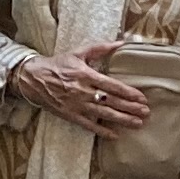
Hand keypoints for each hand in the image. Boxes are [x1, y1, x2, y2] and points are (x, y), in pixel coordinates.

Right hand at [15, 47, 148, 133]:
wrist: (33, 78)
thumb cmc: (58, 64)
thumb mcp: (79, 52)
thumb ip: (100, 48)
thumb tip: (121, 43)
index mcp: (86, 75)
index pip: (112, 86)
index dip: (128, 93)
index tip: (142, 98)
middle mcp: (83, 92)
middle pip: (111, 101)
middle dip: (130, 108)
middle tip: (146, 113)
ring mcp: (77, 105)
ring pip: (103, 114)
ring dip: (122, 120)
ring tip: (137, 123)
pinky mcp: (70, 115)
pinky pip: (89, 125)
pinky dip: (102, 131)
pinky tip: (115, 135)